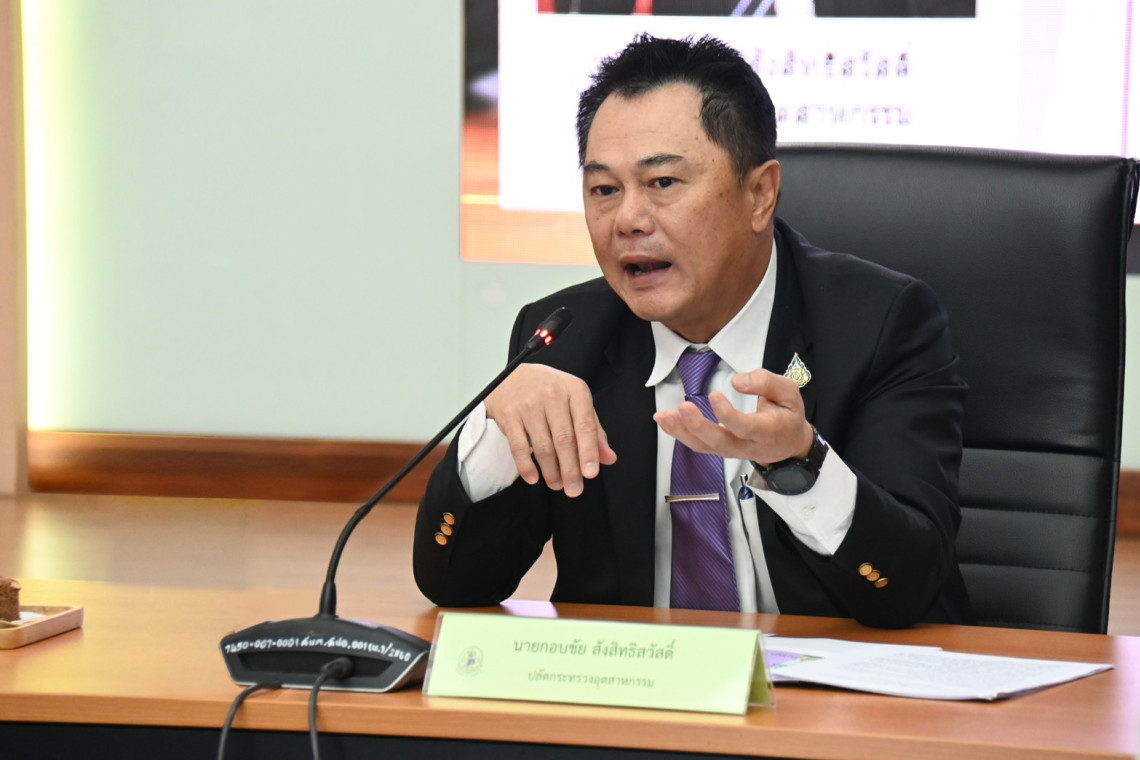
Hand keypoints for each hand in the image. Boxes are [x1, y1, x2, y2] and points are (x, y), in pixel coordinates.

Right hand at [484, 364, 617, 496]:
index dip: (589, 452)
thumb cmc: (550, 391)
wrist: (512, 376)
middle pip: (564, 439)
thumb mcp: (576, 402)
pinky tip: (534, 478)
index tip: (591, 474)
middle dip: (570, 469)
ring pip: (543, 446)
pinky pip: (519, 447)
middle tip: (575, 489)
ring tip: (557, 485)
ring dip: (551, 471)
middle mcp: (551, 394)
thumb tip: (608, 458)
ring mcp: (528, 404)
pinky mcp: (509, 415)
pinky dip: (526, 466)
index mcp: (574, 390)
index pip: (585, 425)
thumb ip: (593, 430)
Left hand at [653, 368, 812, 464]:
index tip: (715, 395)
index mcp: (766, 431)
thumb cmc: (787, 415)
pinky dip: (679, 434)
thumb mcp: (788, 392)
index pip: (744, 427)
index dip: (728, 414)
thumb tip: (737, 381)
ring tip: (664, 415)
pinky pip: (697, 445)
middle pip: (719, 442)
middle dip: (699, 426)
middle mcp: (747, 445)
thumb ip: (765, 382)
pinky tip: (665, 420)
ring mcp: (731, 450)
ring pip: (704, 447)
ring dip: (682, 432)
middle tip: (683, 408)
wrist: (788, 445)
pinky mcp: (720, 449)